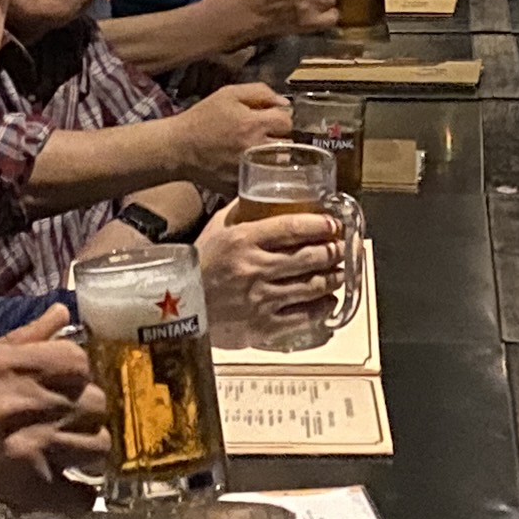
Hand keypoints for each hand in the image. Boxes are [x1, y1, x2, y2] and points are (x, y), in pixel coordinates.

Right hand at [0, 308, 103, 507]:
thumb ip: (18, 339)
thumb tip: (62, 313)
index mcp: (5, 366)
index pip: (78, 360)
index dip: (76, 372)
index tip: (65, 384)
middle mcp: (26, 403)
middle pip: (97, 402)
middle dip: (86, 411)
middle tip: (66, 421)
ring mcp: (34, 450)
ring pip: (100, 446)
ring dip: (87, 450)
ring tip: (67, 454)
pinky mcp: (31, 493)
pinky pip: (84, 497)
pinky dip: (78, 496)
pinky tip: (61, 488)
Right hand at [171, 79, 295, 185]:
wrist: (177, 148)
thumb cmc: (202, 119)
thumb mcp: (228, 94)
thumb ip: (260, 92)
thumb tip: (285, 103)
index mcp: (253, 124)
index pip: (286, 122)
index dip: (279, 118)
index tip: (269, 119)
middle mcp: (254, 148)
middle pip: (287, 144)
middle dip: (278, 138)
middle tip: (262, 135)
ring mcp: (248, 169)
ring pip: (278, 163)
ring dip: (272, 156)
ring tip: (255, 150)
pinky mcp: (241, 185)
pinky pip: (262, 179)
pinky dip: (258, 172)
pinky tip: (246, 164)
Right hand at [202, 205, 345, 343]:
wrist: (174, 310)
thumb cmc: (197, 267)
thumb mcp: (215, 231)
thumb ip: (240, 212)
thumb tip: (261, 191)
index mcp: (243, 240)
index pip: (292, 228)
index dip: (320, 225)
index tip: (334, 224)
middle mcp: (255, 268)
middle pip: (309, 257)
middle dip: (334, 251)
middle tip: (343, 248)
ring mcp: (261, 299)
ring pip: (312, 286)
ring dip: (333, 278)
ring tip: (340, 272)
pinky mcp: (263, 327)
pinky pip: (304, 317)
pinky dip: (322, 308)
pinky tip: (328, 301)